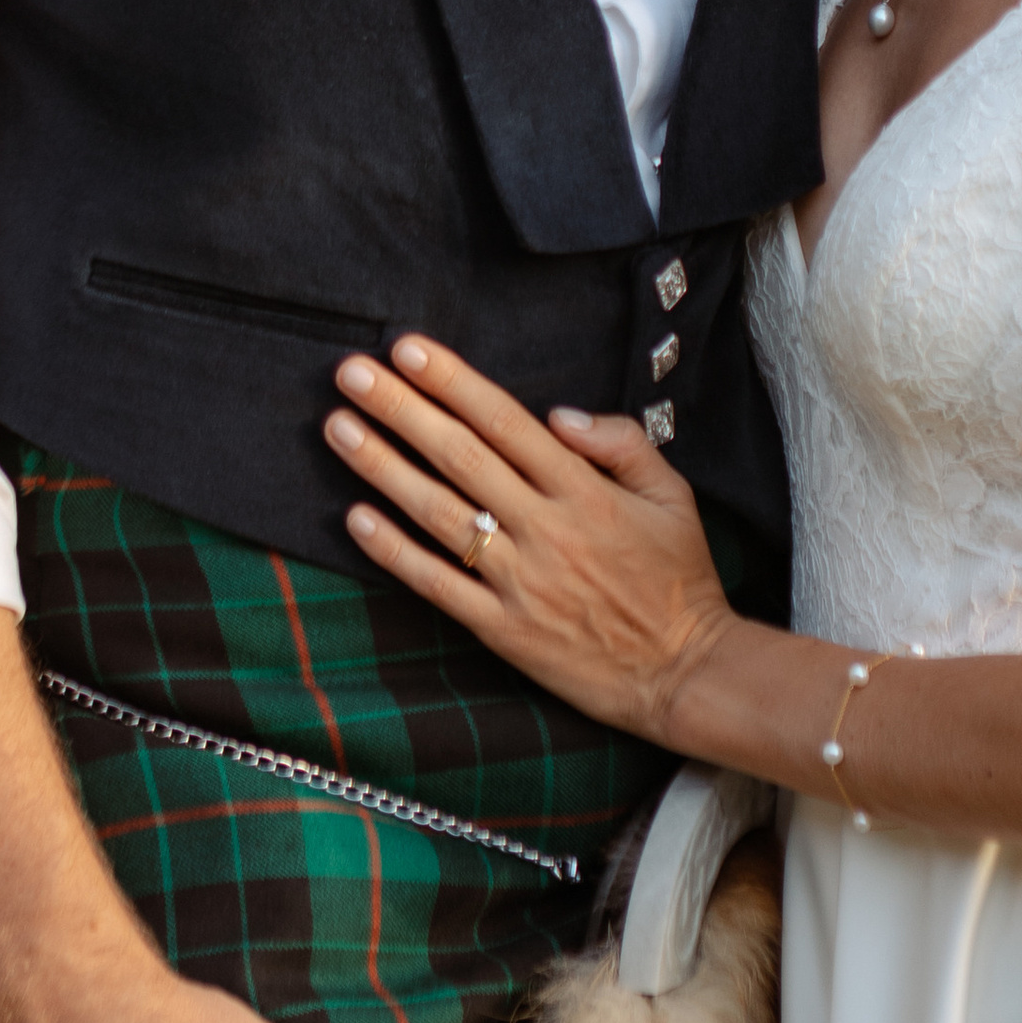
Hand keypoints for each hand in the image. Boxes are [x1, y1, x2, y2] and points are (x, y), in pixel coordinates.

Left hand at [325, 336, 732, 736]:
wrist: (684, 672)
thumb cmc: (679, 579)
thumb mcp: (674, 495)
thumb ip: (621, 443)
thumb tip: (558, 414)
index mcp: (585, 491)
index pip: (505, 422)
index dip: (453, 382)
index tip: (408, 350)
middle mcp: (546, 529)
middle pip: (460, 457)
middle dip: (400, 409)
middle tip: (351, 373)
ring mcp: (520, 581)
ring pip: (438, 514)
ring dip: (382, 467)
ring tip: (338, 428)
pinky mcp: (503, 629)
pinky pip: (437, 585)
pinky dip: (394, 552)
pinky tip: (355, 519)